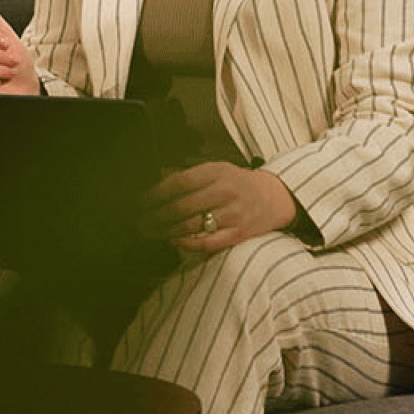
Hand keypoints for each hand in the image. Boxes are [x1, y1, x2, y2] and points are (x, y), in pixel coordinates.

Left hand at [139, 162, 297, 253]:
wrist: (273, 197)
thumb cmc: (237, 183)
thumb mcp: (217, 169)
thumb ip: (191, 176)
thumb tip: (157, 184)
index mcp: (216, 172)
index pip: (179, 181)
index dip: (156, 193)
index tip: (141, 201)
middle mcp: (224, 191)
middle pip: (181, 206)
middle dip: (155, 216)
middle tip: (140, 222)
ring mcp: (232, 214)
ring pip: (191, 226)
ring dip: (165, 232)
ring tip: (151, 232)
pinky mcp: (238, 234)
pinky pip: (208, 243)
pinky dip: (188, 244)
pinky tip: (175, 241)